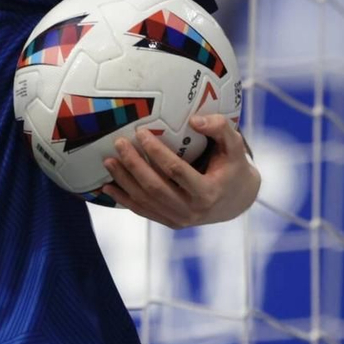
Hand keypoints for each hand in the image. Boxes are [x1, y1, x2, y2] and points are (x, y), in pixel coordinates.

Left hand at [100, 113, 261, 228]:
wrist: (236, 201)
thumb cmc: (233, 167)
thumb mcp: (234, 146)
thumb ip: (220, 128)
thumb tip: (194, 119)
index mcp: (208, 192)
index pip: (176, 171)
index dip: (156, 152)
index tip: (140, 133)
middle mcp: (192, 210)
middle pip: (155, 187)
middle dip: (134, 165)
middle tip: (119, 143)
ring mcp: (180, 220)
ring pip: (145, 201)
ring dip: (124, 181)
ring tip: (108, 161)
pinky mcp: (170, 223)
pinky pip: (143, 211)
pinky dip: (124, 199)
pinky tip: (108, 186)